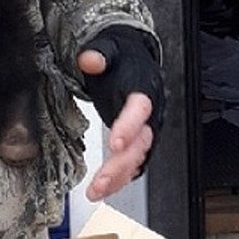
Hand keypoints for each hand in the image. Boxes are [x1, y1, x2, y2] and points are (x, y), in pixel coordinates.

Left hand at [77, 27, 164, 200]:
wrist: (134, 60)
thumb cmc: (122, 58)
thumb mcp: (110, 48)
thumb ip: (99, 53)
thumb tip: (88, 59)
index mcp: (145, 88)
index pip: (141, 108)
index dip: (130, 125)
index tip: (115, 142)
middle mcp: (151, 113)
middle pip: (142, 142)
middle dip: (122, 164)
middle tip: (101, 181)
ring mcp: (146, 129)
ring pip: (138, 158)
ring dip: (119, 177)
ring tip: (96, 191)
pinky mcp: (138, 141)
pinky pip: (134, 164)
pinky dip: (120, 179)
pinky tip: (103, 189)